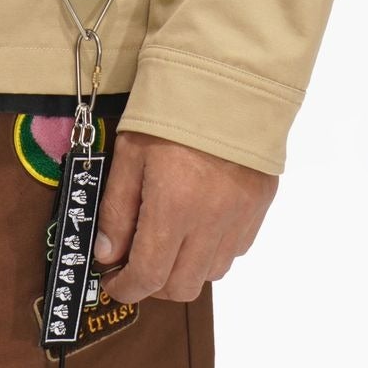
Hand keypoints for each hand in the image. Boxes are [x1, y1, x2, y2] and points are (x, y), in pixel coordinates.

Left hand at [92, 129, 276, 301]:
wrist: (226, 79)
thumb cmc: (170, 111)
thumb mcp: (130, 151)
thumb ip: (117, 208)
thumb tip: (108, 255)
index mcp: (174, 207)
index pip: (149, 275)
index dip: (126, 288)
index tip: (112, 282)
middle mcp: (211, 222)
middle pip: (182, 286)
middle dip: (154, 284)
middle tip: (137, 262)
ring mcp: (241, 217)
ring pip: (211, 273)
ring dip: (185, 268)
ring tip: (169, 241)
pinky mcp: (260, 206)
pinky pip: (235, 249)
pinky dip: (213, 250)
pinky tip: (199, 224)